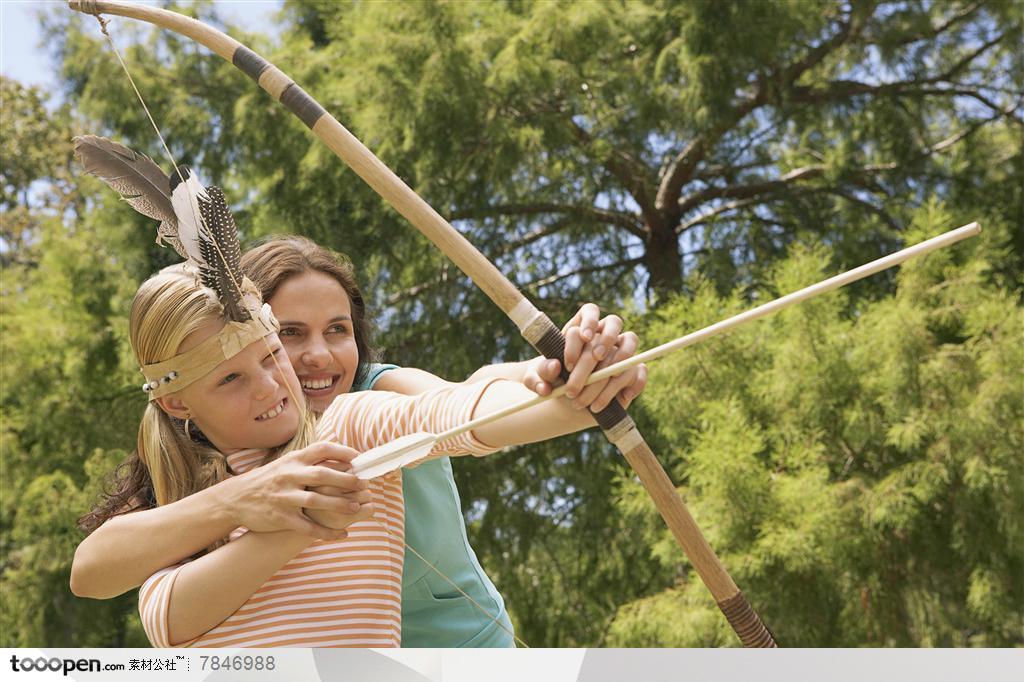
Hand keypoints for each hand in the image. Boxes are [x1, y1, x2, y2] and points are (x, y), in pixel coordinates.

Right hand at [226, 442, 370, 540]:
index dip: (342, 452)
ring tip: (356, 508)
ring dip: (339, 505)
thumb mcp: (287, 464)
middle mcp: (289, 476)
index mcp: (293, 460)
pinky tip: (342, 534)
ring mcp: (284, 497)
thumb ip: (310, 462)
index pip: (321, 449)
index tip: (358, 458)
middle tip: (363, 485)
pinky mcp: (280, 517)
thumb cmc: (269, 480)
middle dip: (346, 480)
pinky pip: (307, 527)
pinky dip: (326, 532)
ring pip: (317, 500)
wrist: (235, 498)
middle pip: (323, 475)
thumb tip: (344, 459)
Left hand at [523, 303, 646, 410]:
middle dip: (605, 340)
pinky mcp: (631, 372)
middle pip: (614, 322)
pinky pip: (640, 371)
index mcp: (582, 327)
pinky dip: (634, 382)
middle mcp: (604, 335)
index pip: (590, 312)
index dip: (585, 326)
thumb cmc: (553, 382)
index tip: (576, 350)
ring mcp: (621, 352)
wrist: (568, 401)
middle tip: (595, 358)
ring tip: (607, 377)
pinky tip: (622, 397)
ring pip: (631, 340)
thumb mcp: (540, 379)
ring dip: (621, 356)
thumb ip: (540, 373)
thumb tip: (554, 367)